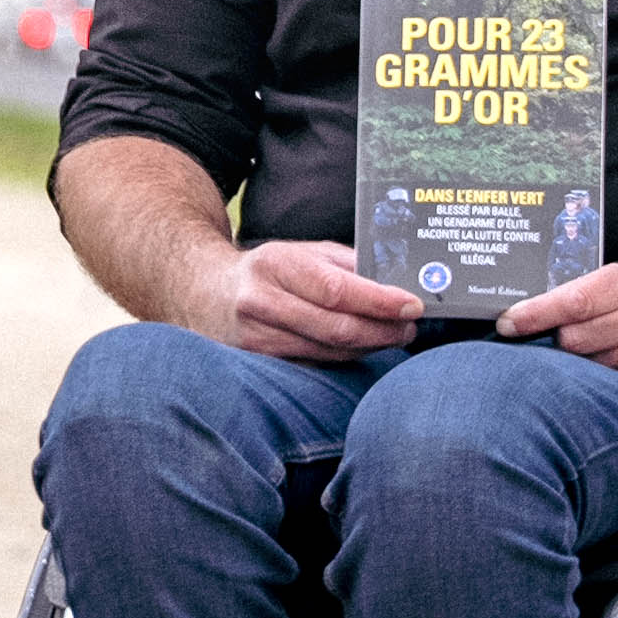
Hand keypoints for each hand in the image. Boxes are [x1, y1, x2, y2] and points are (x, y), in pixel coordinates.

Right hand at [191, 233, 416, 358]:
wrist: (205, 294)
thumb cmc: (266, 271)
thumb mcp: (301, 252)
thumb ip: (345, 263)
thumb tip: (394, 280)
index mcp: (276, 265)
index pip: (336, 289)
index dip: (379, 301)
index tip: (412, 304)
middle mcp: (262, 303)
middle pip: (335, 327)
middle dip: (382, 330)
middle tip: (410, 327)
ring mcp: (257, 338)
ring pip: (328, 351)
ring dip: (369, 346)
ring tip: (394, 336)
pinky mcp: (259, 363)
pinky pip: (314, 365)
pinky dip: (345, 358)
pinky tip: (362, 348)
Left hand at [498, 259, 617, 400]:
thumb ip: (590, 293)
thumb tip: (525, 318)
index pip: (579, 299)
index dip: (537, 313)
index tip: (507, 324)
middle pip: (579, 340)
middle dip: (562, 345)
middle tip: (564, 345)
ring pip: (597, 371)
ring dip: (586, 370)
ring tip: (600, 360)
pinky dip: (610, 389)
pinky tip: (616, 381)